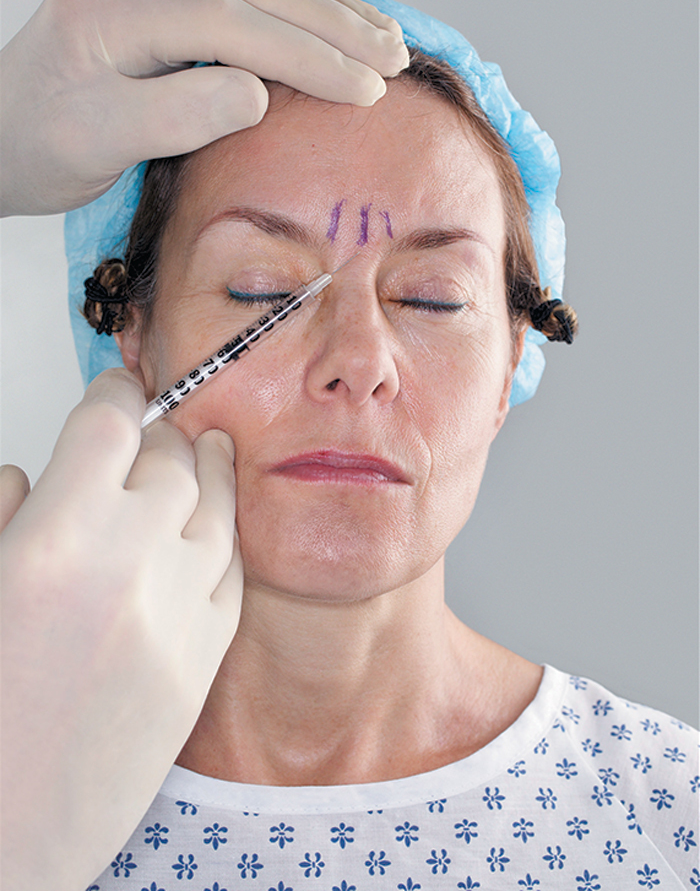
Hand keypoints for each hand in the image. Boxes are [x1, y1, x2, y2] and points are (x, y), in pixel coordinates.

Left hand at [0, 0, 407, 215]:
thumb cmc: (37, 148)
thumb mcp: (97, 143)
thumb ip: (175, 115)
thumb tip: (256, 92)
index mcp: (114, 7)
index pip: (231, 20)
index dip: (306, 51)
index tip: (365, 86)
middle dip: (331, 22)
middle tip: (396, 57)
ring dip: (322, 7)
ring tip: (384, 38)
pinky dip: (292, 5)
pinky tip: (328, 20)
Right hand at [0, 368, 242, 890]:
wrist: (8, 834)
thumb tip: (25, 476)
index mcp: (55, 539)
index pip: (109, 424)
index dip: (115, 393)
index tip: (117, 388)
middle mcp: (128, 564)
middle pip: (169, 458)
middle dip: (157, 433)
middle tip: (148, 430)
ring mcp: (176, 613)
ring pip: (215, 507)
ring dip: (209, 472)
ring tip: (210, 451)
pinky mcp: (203, 662)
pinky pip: (232, 573)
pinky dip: (226, 537)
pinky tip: (220, 524)